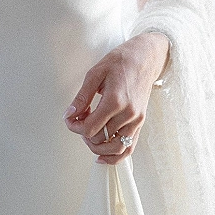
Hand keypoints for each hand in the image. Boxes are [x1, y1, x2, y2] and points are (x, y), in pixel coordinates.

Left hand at [63, 32, 168, 163]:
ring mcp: (136, 121)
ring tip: (88, 135)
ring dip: (97, 147)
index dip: (74, 127)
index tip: (69, 119)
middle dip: (84, 133)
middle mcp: (128, 114)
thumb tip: (70, 114)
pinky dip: (115, 156)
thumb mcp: (95, 73)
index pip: (90, 128)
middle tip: (79, 120)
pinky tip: (102, 155)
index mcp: (115, 101)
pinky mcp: (140, 123)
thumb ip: (82, 97)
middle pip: (100, 139)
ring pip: (114, 149)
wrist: (145, 58)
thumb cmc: (120, 61)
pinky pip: (129, 148)